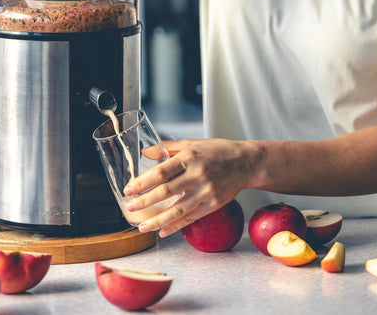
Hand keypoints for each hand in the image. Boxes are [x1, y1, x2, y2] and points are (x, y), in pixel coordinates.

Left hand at [123, 138, 252, 237]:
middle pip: (166, 192)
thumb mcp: (192, 144)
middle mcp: (197, 175)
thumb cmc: (218, 151)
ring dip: (157, 220)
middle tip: (129, 207)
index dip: (143, 182)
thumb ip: (167, 148)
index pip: (161, 172)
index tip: (129, 190)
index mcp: (189, 157)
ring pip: (177, 210)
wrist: (246, 163)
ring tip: (142, 226)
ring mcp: (206, 191)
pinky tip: (163, 231)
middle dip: (145, 201)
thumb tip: (145, 152)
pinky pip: (191, 218)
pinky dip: (176, 226)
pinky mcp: (213, 204)